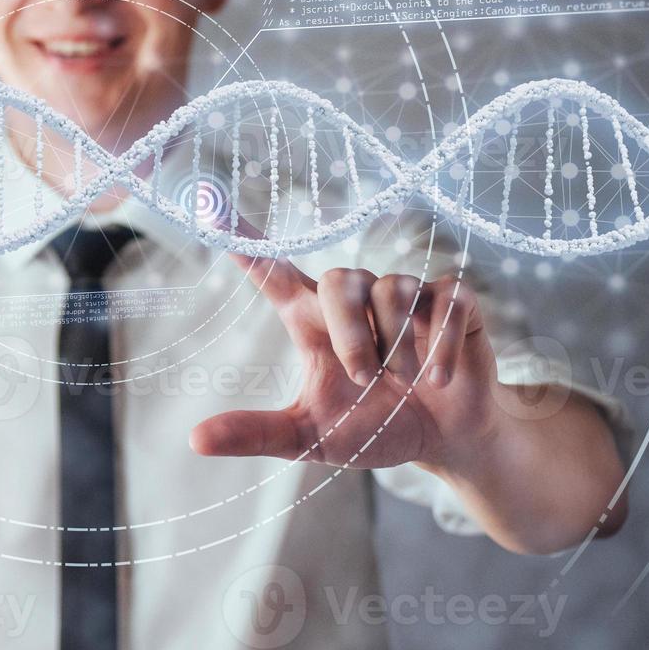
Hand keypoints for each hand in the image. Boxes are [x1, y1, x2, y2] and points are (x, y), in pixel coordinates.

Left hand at [190, 253, 499, 471]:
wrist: (444, 440)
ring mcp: (407, 295)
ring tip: (408, 382)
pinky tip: (440, 379)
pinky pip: (446, 301)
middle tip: (364, 378)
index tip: (211, 209)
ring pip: (394, 290)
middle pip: (342, 279)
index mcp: (314, 321)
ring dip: (399, 346)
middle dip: (352, 333)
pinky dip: (442, 347)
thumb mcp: (311, 437)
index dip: (247, 242)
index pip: (275, 272)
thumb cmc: (373, 428)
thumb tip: (196, 440)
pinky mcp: (452, 301)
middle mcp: (358, 299)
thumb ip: (258, 432)